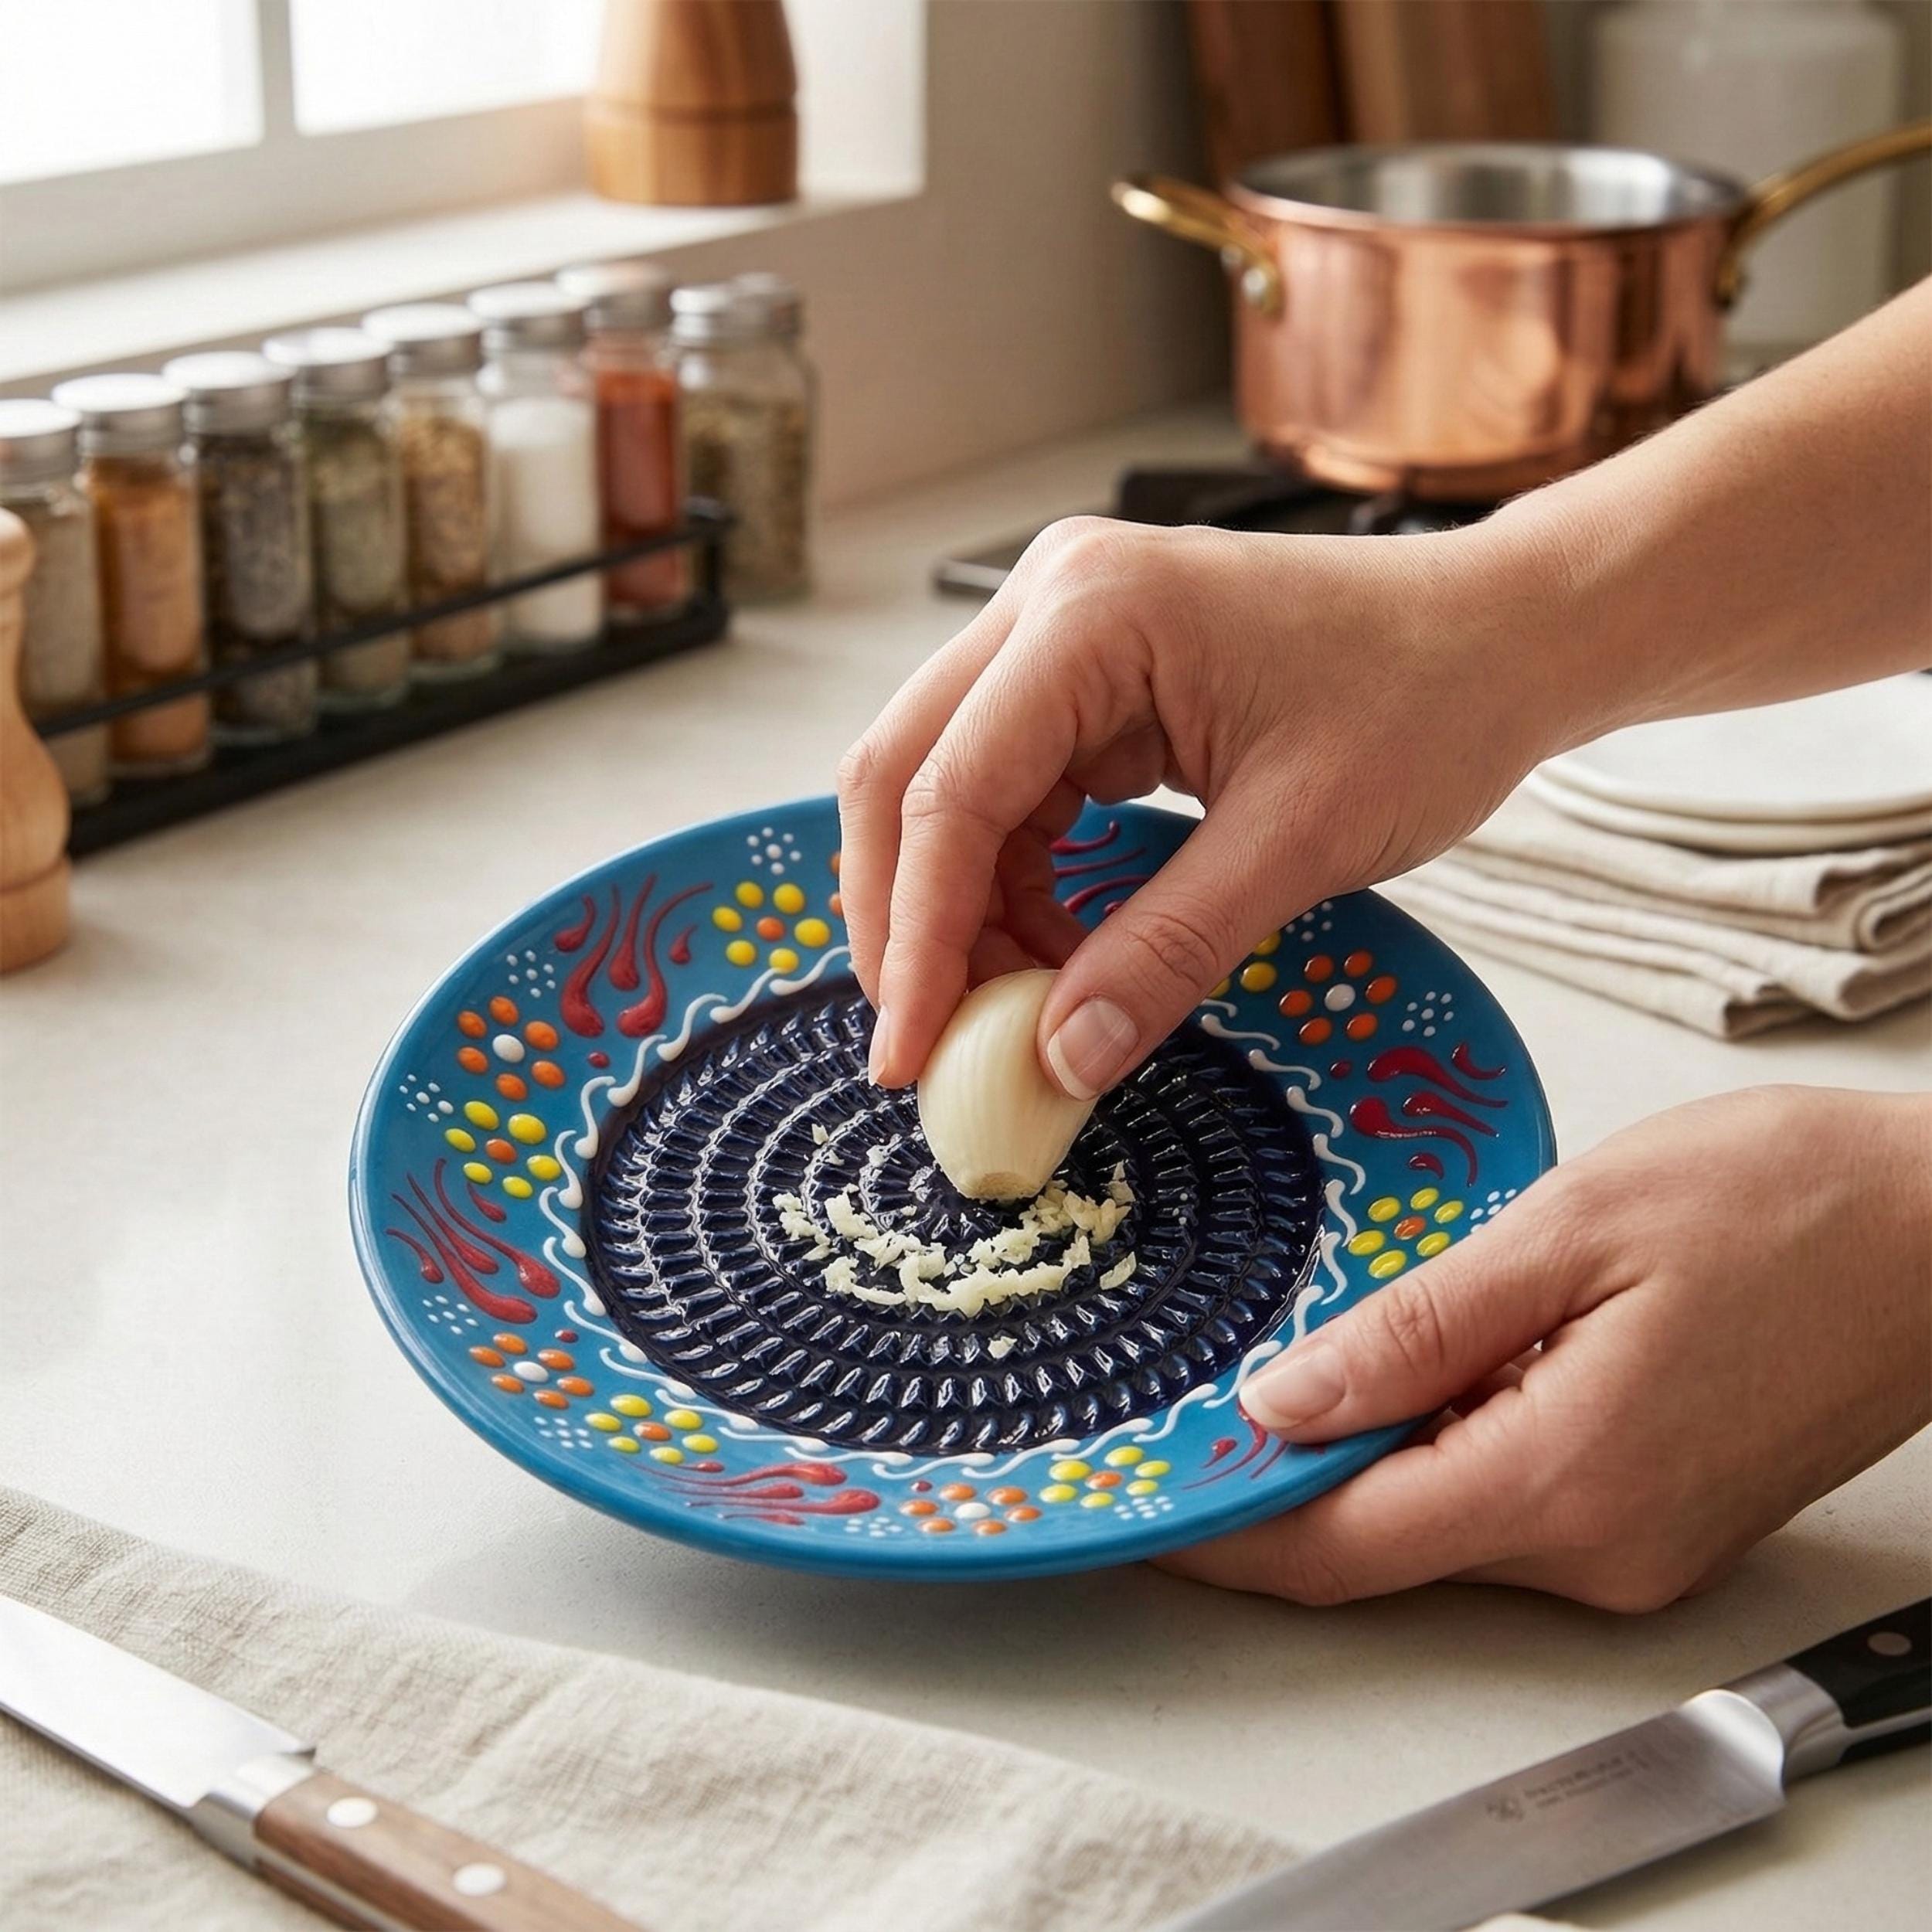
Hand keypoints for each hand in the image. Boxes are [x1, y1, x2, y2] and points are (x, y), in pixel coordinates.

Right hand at [838, 515, 1566, 1091]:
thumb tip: (1055, 1061)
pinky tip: (1054, 949)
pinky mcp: (1084, 675)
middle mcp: (1049, 600)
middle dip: (906, 919)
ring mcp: (1060, 630)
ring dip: (957, 907)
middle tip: (925, 1045)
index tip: (909, 1054)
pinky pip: (1003, 788)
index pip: (951, 790)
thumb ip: (1166, 952)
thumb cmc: (1429, 700)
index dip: (919, 937)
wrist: (1504, 634)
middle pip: (904, 773)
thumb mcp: (1299, 840)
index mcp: (1093, 613)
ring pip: (942, 787)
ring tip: (1014, 1007)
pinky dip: (1009, 880)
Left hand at [1158, 1087, 1931, 1611]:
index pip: (1341, 1546)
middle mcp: (1598, 1545)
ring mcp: (1633, 1544)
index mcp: (1565, 1477)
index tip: (1134, 1502)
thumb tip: (1283, 1402)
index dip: (1221, 1532)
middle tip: (1168, 1416)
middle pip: (1379, 1547)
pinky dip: (1424, 1453)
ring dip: (1344, 1465)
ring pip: (1436, 1526)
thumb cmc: (1786, 1203)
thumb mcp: (1569, 1230)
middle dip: (1264, 1493)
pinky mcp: (1654, 1514)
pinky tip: (1389, 1381)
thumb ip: (1416, 1331)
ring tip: (1259, 1377)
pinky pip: (1502, 1502)